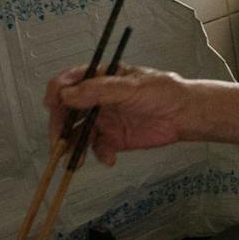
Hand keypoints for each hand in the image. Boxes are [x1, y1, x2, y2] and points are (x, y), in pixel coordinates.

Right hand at [43, 65, 238, 165]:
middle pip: (66, 112)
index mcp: (100, 79)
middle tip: (59, 141)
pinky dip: (98, 155)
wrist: (185, 115)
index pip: (68, 82)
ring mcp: (103, 119)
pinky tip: (110, 158)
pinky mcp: (112, 139)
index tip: (53, 105)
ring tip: (75, 160)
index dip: (57, 93)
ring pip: (76, 134)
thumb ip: (99, 91)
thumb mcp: (131, 87)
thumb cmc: (163, 92)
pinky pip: (96, 149)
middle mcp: (96, 99)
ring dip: (72, 147)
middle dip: (59, 126)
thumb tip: (67, 94)